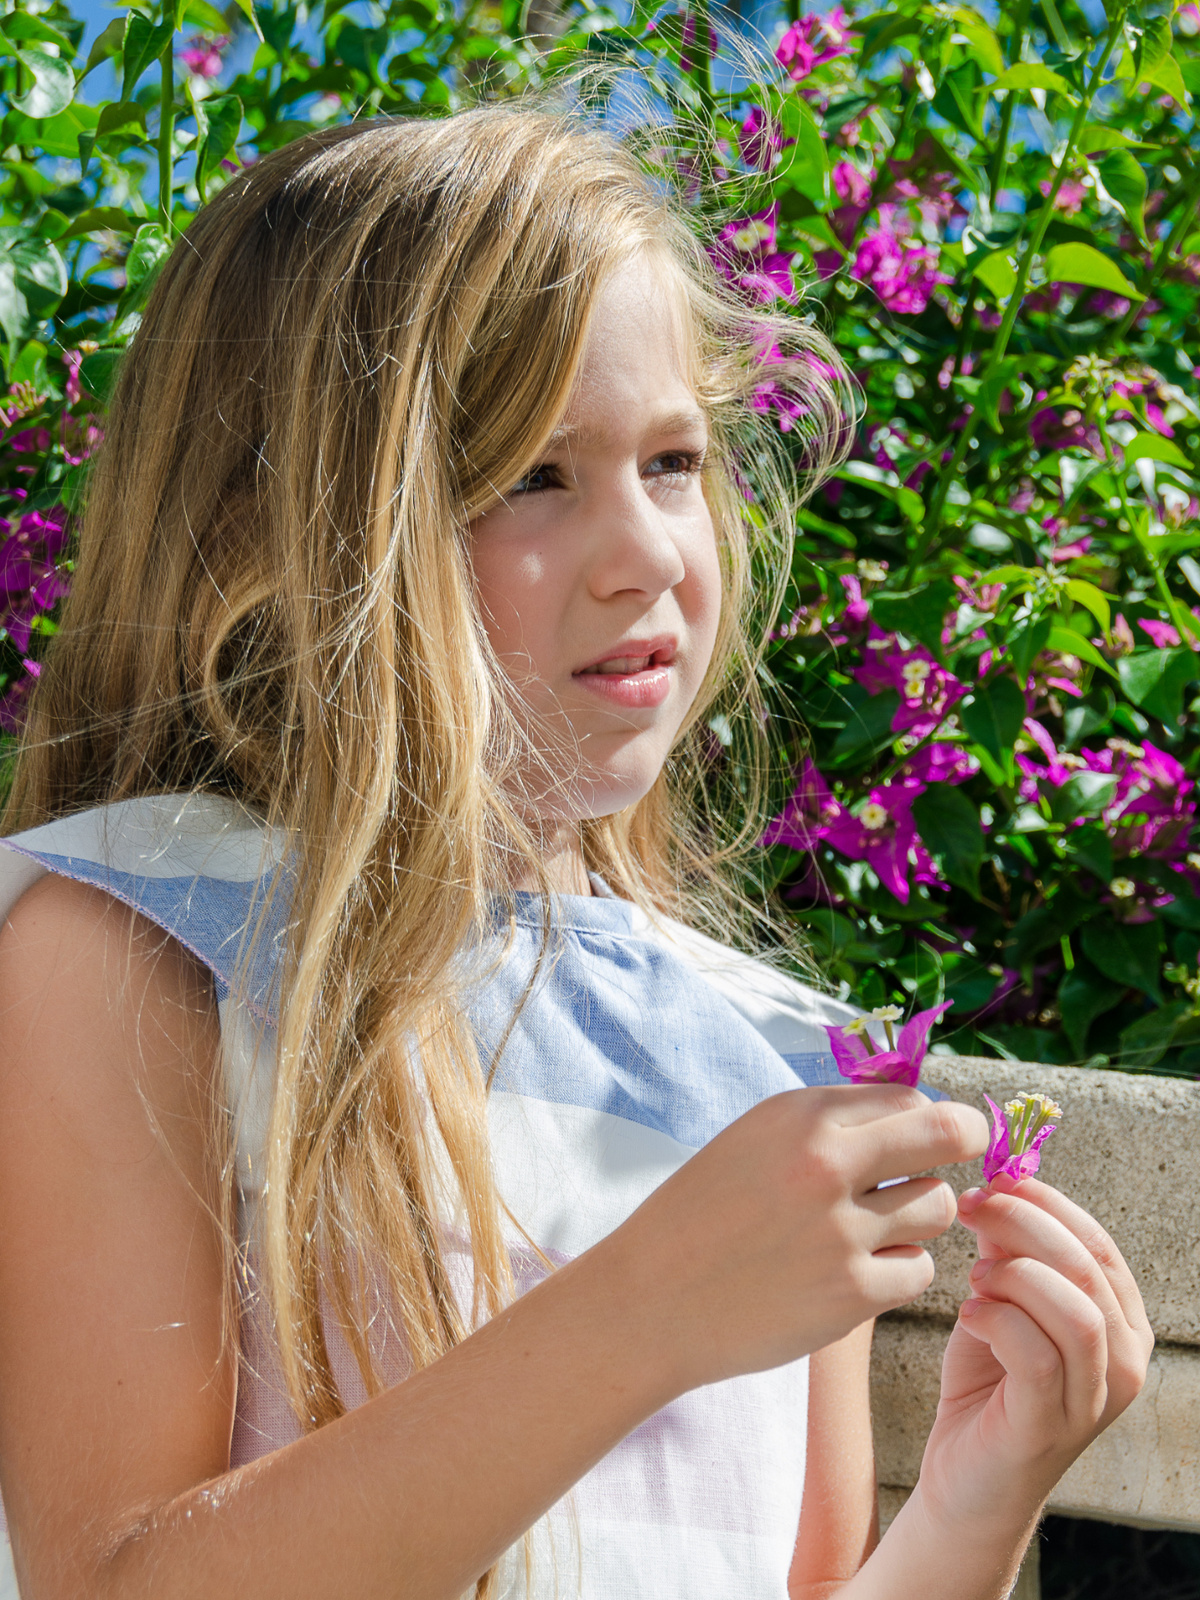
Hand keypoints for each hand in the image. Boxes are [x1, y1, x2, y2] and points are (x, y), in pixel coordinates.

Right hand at [607, 1084, 987, 1393]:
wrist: (650, 1299)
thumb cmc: (704, 1213)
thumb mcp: (756, 1138)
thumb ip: (831, 1122)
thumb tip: (916, 1109)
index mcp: (799, 1116)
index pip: (909, 1097)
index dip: (926, 1117)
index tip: (927, 1137)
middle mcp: (825, 1163)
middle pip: (948, 1135)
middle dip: (962, 1146)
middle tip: (953, 1163)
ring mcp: (841, 1232)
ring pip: (938, 1207)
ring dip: (916, 1218)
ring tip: (868, 1230)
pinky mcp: (851, 1295)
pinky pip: (918, 1271)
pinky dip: (895, 1273)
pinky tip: (851, 1274)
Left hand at [915, 1177, 1152, 1532]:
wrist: (964, 1478)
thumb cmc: (986, 1385)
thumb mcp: (1000, 1303)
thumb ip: (1008, 1255)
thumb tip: (998, 1190)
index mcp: (1121, 1325)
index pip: (1098, 1244)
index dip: (1046, 1203)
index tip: (995, 1177)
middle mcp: (1124, 1362)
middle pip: (1087, 1267)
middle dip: (1023, 1223)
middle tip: (972, 1205)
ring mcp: (1093, 1399)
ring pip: (1074, 1309)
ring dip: (1014, 1275)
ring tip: (974, 1278)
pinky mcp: (1050, 1425)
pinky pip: (1037, 1354)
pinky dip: (997, 1319)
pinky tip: (967, 1314)